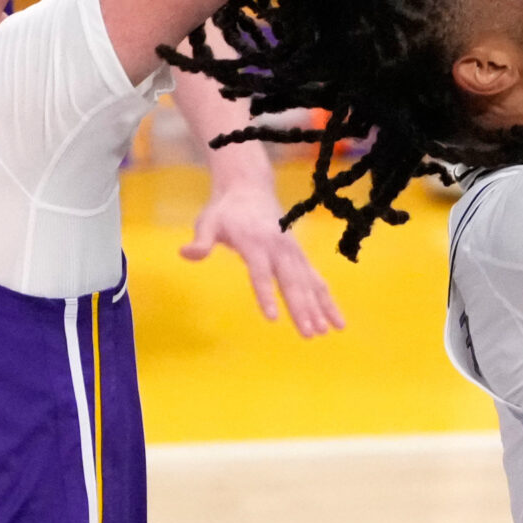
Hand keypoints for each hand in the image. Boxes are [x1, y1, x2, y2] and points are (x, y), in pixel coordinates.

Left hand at [180, 160, 343, 338]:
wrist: (250, 188)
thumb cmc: (225, 210)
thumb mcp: (207, 221)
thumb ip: (201, 240)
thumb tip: (186, 254)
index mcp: (255, 242)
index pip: (260, 273)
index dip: (266, 295)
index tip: (272, 317)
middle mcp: (279, 248)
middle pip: (291, 282)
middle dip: (301, 309)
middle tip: (308, 335)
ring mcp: (294, 252)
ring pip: (309, 283)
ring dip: (318, 308)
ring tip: (325, 332)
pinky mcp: (301, 257)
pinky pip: (317, 281)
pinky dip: (328, 301)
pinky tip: (336, 321)